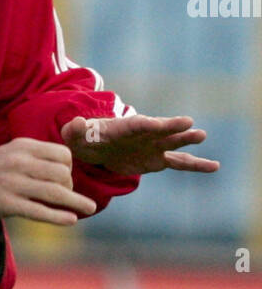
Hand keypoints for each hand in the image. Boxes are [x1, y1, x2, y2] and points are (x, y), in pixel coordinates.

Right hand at [0, 138, 96, 224]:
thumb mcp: (11, 153)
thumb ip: (35, 158)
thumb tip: (64, 171)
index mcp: (22, 147)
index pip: (61, 154)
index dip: (70, 167)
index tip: (67, 178)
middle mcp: (19, 162)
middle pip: (61, 173)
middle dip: (71, 186)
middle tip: (70, 197)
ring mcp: (12, 183)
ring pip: (54, 192)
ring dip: (75, 202)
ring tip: (88, 208)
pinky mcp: (6, 204)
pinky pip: (39, 211)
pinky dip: (58, 216)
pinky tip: (71, 220)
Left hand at [61, 115, 219, 176]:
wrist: (95, 148)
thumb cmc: (84, 138)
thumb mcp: (74, 134)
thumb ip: (74, 129)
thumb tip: (75, 123)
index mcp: (123, 127)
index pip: (137, 124)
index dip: (148, 124)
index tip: (159, 123)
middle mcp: (143, 133)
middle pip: (160, 129)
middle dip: (172, 127)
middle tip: (188, 124)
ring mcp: (153, 146)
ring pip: (174, 144)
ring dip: (187, 141)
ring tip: (202, 136)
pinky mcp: (158, 160)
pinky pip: (180, 163)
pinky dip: (196, 165)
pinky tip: (214, 166)